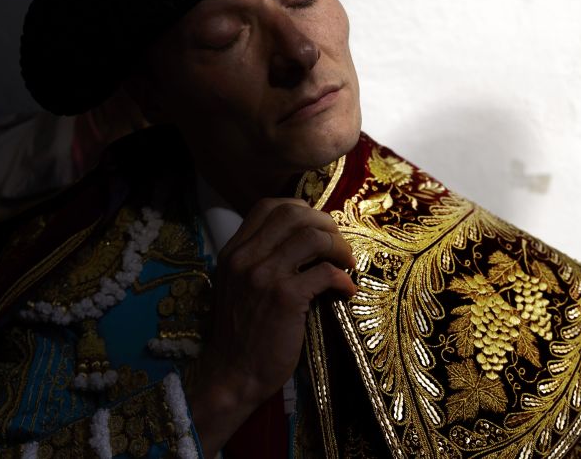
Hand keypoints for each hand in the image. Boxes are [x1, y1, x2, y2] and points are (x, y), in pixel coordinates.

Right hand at [185, 198, 356, 454]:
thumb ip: (257, 259)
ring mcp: (264, 276)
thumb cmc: (241, 332)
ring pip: (312, 237)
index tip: (317, 226)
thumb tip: (300, 239)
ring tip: (347, 263)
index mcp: (233, 251)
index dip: (299, 209)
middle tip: (340, 244)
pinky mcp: (285, 298)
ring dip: (338, 247)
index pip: (268, 207)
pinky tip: (347, 289)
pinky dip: (342, 278)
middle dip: (325, 224)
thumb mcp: (237, 286)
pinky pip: (324, 272)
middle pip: (294, 215)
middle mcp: (245, 258)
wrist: (233, 372)